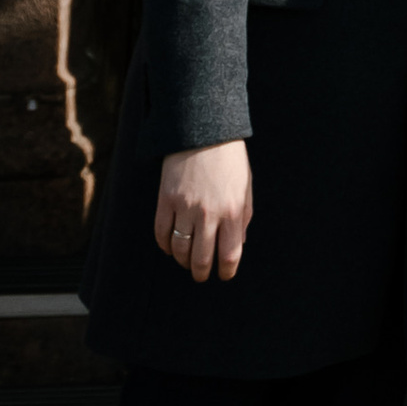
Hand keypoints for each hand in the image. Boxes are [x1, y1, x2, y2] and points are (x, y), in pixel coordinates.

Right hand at [156, 140, 252, 281]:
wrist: (203, 130)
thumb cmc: (229, 159)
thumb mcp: (245, 187)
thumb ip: (243, 217)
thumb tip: (238, 244)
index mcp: (233, 211)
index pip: (229, 255)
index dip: (226, 272)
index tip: (223, 275)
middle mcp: (209, 213)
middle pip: (202, 259)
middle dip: (202, 272)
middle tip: (201, 275)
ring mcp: (185, 207)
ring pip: (180, 250)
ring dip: (183, 261)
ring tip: (186, 261)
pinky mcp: (165, 199)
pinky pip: (161, 233)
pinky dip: (165, 245)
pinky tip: (170, 247)